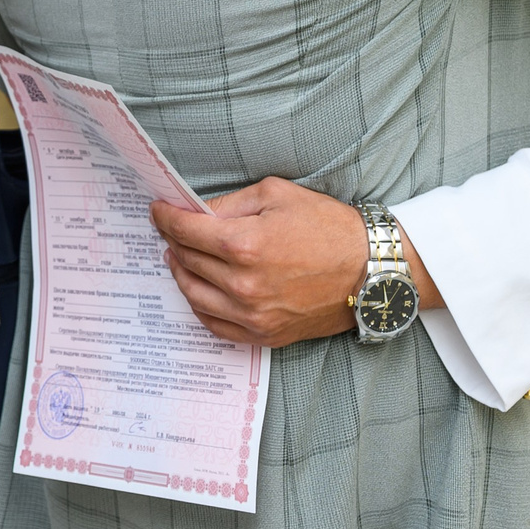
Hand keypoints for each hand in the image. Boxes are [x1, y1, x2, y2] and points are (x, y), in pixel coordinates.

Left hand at [152, 177, 443, 346]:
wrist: (372, 270)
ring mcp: (253, 315)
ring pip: (194, 295)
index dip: (165, 217)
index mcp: (244, 245)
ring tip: (179, 257)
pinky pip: (215, 325)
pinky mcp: (264, 334)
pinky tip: (199, 289)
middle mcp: (243, 285)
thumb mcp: (277, 194)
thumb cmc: (329, 227)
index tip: (158, 210)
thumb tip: (199, 211)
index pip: (185, 230)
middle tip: (168, 228)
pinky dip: (199, 306)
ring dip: (180, 273)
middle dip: (172, 240)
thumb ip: (231, 203)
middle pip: (186, 260)